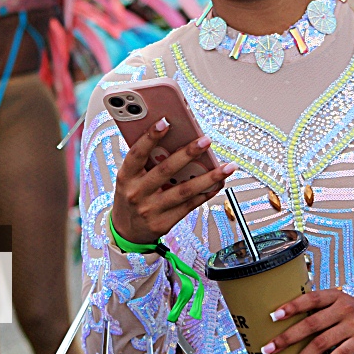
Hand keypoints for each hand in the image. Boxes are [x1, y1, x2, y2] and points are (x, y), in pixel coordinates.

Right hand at [110, 119, 236, 244]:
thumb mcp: (130, 178)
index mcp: (126, 176)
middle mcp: (137, 193)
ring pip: (184, 191)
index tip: (165, 122)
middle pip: (166, 170)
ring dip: (209, 177)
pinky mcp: (164, 223)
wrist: (126, 232)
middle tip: (205, 141)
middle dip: (188, 153)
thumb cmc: (131, 196)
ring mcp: (151, 209)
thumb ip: (146, 161)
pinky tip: (217, 184)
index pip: (137, 153)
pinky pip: (189, 205)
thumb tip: (175, 139)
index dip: (150, 137)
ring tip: (227, 167)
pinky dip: (206, 193)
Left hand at [262, 289, 353, 353]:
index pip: (309, 299)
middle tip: (270, 347)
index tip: (273, 316)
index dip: (291, 307)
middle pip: (311, 324)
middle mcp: (343, 308)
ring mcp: (352, 325)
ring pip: (321, 342)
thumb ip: (321, 309)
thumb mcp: (341, 304)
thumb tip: (291, 321)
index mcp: (335, 296)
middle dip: (287, 337)